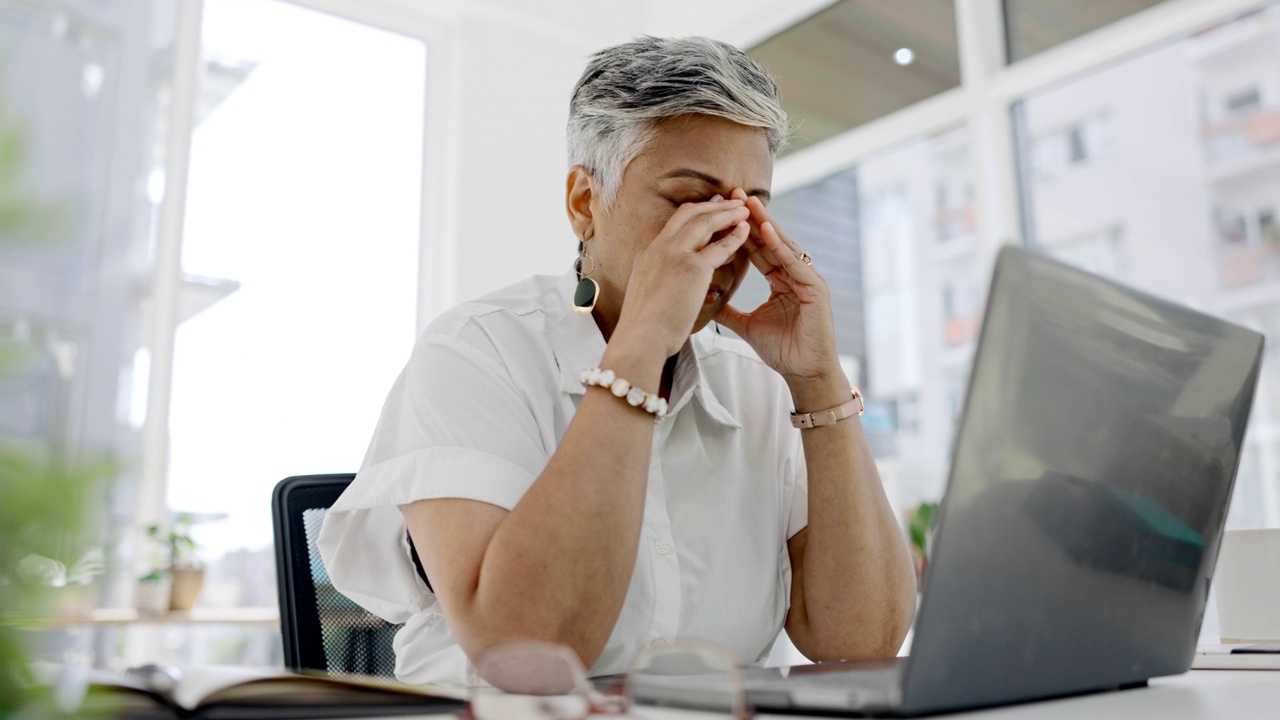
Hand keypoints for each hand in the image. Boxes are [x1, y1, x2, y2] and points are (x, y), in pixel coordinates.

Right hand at [615, 197, 750, 357]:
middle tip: (731, 200)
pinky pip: (719, 246)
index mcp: (648, 254)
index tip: (709, 207)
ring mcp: (675, 254)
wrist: (640, 338)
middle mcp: (659, 248)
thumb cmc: (644, 328)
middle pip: (688, 214)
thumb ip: (657, 282)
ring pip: (704, 222)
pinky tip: (746, 231)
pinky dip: (735, 236)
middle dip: (713, 205)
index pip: (673, 224)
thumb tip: (664, 287)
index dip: (694, 213)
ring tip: (744, 209)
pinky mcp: (692, 268)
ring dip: (726, 213)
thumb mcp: (646, 294)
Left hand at [715, 189, 840, 383]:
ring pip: (783, 245)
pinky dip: (780, 247)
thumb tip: (707, 300)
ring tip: (748, 203)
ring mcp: (807, 278)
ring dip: (765, 223)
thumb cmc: (783, 350)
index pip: (758, 248)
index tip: (721, 210)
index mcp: (781, 279)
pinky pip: (795, 263)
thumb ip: (729, 311)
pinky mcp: (815, 288)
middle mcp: (795, 273)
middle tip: (734, 192)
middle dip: (752, 217)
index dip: (740, 229)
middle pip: (770, 240)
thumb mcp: (747, 325)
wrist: (804, 373)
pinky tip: (766, 231)